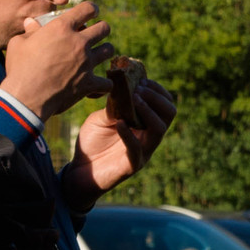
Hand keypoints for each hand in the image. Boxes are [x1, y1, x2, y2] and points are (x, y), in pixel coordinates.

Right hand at [2, 0, 113, 118]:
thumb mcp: (18, 44)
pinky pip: (107, 82)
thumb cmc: (19, 69)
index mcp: (62, 28)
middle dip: (101, 29)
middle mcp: (79, 42)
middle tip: (95, 34)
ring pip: (109, 50)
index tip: (91, 12)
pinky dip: (103, 85)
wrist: (26, 98)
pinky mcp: (89, 83)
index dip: (92, 9)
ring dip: (104, 51)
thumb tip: (31, 23)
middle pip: (104, 28)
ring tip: (97, 55)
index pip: (88, 9)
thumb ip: (29, 32)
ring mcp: (86, 63)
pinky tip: (97, 85)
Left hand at [67, 66, 177, 199]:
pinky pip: (137, 148)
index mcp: (145, 123)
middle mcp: (149, 136)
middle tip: (139, 89)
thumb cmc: (92, 142)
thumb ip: (113, 104)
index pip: (164, 103)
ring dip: (148, 111)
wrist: (80, 170)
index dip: (156, 89)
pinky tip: (119, 123)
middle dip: (156, 97)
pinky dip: (129, 134)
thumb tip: (121, 84)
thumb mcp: (101, 117)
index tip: (141, 79)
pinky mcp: (132, 165)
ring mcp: (143, 151)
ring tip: (134, 99)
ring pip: (160, 129)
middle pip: (169, 113)